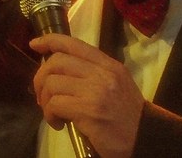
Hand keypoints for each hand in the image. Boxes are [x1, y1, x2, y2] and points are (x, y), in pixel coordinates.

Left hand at [29, 34, 143, 157]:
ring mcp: (96, 91)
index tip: (35, 45)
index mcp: (110, 65)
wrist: (146, 140)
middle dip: (41, 78)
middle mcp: (103, 73)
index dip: (50, 41)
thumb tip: (56, 68)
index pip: (73, 44)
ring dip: (45, 100)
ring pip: (52, 83)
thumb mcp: (115, 85)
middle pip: (57, 62)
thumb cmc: (126, 116)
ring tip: (53, 113)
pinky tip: (59, 124)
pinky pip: (55, 104)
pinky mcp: (89, 110)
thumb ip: (91, 73)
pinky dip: (50, 115)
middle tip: (42, 96)